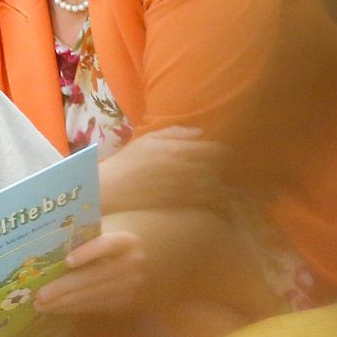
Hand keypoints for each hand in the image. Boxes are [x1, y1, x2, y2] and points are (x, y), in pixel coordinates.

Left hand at [34, 231, 147, 314]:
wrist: (135, 259)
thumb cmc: (106, 241)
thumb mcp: (100, 230)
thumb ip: (81, 228)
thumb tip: (49, 221)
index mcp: (125, 240)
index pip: (107, 245)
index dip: (88, 253)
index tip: (67, 261)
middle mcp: (132, 263)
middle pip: (94, 276)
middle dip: (64, 287)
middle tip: (39, 295)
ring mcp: (131, 285)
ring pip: (92, 296)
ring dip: (63, 303)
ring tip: (39, 305)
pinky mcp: (124, 301)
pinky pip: (94, 307)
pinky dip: (72, 308)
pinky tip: (54, 308)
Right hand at [100, 126, 229, 214]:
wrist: (112, 189)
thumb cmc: (128, 161)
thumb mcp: (149, 139)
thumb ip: (176, 133)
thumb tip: (201, 133)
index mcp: (181, 150)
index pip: (217, 149)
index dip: (225, 150)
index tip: (223, 152)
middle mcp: (187, 169)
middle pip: (220, 167)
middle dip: (224, 166)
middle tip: (224, 167)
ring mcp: (185, 188)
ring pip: (216, 185)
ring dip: (221, 183)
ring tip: (220, 183)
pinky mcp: (181, 204)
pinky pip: (206, 201)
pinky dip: (213, 198)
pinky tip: (211, 197)